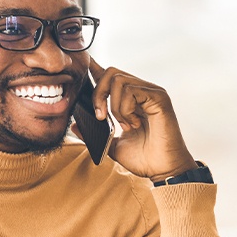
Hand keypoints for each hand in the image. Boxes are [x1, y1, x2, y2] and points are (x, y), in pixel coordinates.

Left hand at [81, 58, 196, 182]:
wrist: (162, 170)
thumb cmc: (143, 158)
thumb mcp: (111, 145)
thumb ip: (94, 134)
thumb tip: (74, 126)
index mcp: (130, 99)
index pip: (110, 76)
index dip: (95, 69)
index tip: (84, 66)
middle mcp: (141, 91)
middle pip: (110, 72)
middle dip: (98, 94)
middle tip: (101, 118)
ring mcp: (151, 92)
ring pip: (119, 80)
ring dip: (114, 106)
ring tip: (125, 125)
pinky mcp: (159, 97)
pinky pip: (131, 90)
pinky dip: (125, 109)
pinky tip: (134, 124)